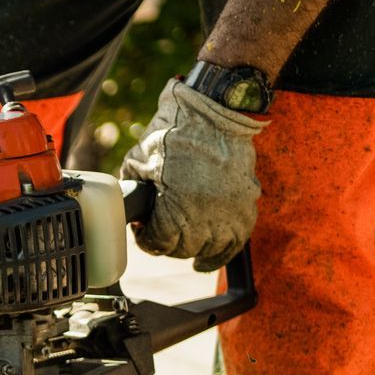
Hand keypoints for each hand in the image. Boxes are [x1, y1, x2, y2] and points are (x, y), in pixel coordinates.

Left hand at [120, 80, 265, 272]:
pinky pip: (235, 244)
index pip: (159, 244)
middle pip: (182, 249)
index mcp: (177, 208)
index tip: (142, 231)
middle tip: (160, 230)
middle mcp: (206, 217)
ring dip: (191, 247)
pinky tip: (203, 262)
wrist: (216, 112)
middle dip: (167, 242)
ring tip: (180, 239)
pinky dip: (219, 255)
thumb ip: (131, 189)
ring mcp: (229, 213)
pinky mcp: (246, 206)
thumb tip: (128, 209)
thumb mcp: (138, 160)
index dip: (145, 239)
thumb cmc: (174, 132)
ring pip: (207, 249)